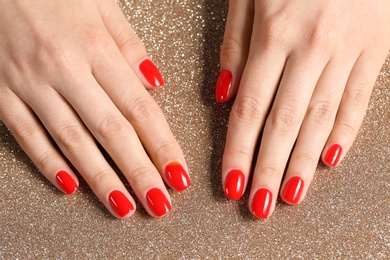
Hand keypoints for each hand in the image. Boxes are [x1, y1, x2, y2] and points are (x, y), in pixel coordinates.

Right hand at [0, 0, 189, 218]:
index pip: (139, 108)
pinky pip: (26, 135)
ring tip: (123, 206)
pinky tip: (70, 186)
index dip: (162, 145)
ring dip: (101, 178)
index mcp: (95, 47)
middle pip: (111, 132)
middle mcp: (65, 69)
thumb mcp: (101, 4)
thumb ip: (130, 45)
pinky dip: (48, 163)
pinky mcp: (1, 92)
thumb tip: (155, 83)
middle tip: (159, 203)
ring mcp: (30, 83)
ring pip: (71, 141)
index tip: (178, 174)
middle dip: (139, 172)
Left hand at [217, 0, 389, 217]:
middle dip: (270, 169)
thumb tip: (223, 96)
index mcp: (275, 34)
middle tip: (259, 206)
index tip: (232, 183)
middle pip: (285, 123)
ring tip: (291, 196)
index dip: (239, 150)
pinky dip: (345, 132)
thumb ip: (235, 44)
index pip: (250, 109)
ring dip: (304, 162)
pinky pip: (360, 99)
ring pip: (322, 118)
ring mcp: (349, 50)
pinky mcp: (377, 48)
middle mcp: (311, 49)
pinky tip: (330, 160)